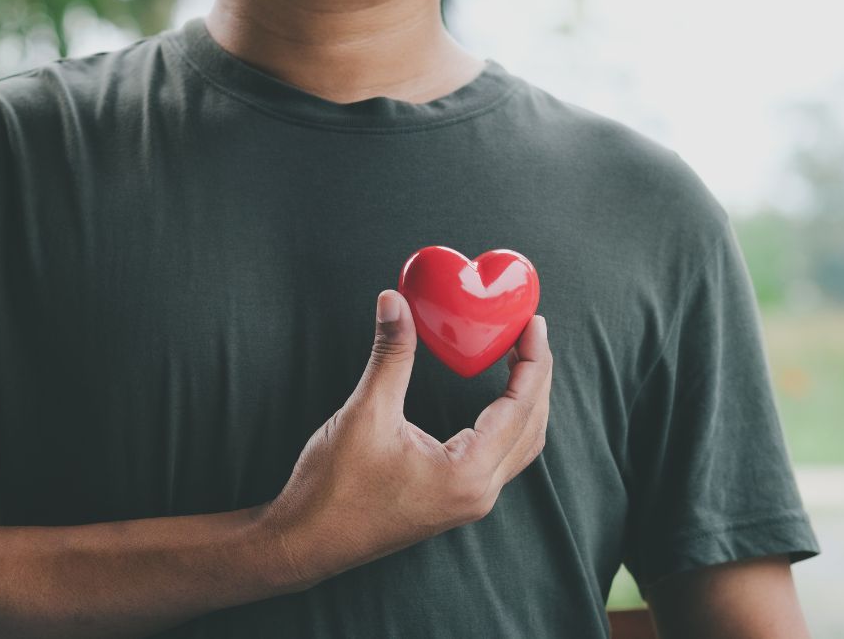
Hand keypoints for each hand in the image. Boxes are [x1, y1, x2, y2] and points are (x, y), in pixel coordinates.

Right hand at [258, 289, 552, 588]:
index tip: (534, 323)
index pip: (520, 407)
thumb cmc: (333, 489)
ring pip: (520, 447)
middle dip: (537, 377)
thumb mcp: (365, 413)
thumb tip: (394, 301)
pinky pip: (500, 459)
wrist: (306, 542)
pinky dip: (508, 423)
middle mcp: (478, 493)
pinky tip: (496, 400)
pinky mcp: (453, 502)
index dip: (532, 360)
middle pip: (532, 427)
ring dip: (527, 402)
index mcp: (467, 474)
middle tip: (530, 332)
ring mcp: (468, 502)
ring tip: (520, 359)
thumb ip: (390, 356)